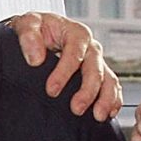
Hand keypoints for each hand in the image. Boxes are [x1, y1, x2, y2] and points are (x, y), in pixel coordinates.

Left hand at [8, 12, 123, 120]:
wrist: (38, 35)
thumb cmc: (35, 29)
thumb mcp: (26, 24)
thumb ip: (28, 36)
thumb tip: (36, 58)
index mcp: (75, 33)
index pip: (74, 52)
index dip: (64, 72)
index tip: (51, 90)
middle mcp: (89, 47)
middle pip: (95, 68)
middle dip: (88, 90)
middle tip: (76, 108)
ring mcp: (96, 61)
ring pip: (108, 79)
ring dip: (105, 98)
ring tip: (98, 116)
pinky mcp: (98, 74)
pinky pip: (111, 86)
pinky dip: (113, 100)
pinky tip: (108, 113)